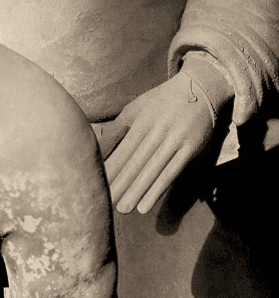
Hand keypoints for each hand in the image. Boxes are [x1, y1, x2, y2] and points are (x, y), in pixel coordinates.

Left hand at [105, 72, 215, 214]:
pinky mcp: (191, 149)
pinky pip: (172, 173)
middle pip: (135, 163)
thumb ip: (118, 129)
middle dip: (120, 184)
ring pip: (152, 171)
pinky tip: (146, 204)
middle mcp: (156, 132)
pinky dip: (158, 189)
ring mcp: (175, 141)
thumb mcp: (136, 108)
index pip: (121, 151)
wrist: (200, 88)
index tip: (98, 185)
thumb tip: (99, 149)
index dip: (110, 170)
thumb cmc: (161, 100)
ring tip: (124, 209)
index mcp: (140, 122)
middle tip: (105, 203)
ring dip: (137, 192)